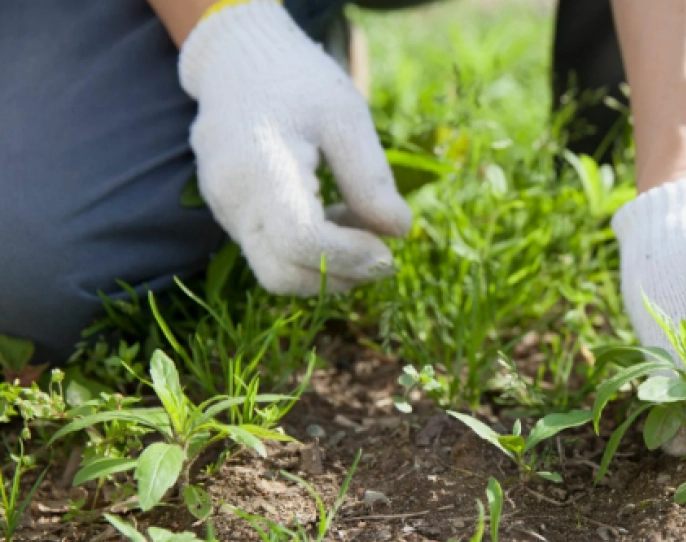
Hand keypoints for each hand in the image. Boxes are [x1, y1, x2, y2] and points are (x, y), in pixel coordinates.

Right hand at [179, 1, 409, 294]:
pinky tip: (333, 214)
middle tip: (383, 253)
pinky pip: (269, 253)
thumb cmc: (297, 81)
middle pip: (283, 274)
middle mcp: (233, 199)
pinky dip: (308, 252)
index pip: (303, 242)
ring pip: (275, 272)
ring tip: (359, 222)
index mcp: (262, 168)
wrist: (237, 61)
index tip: (389, 251)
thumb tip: (399, 232)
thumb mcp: (346, 116)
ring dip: (326, 266)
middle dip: (340, 274)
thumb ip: (371, 178)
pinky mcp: (228, 215)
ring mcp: (224, 210)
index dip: (351, 258)